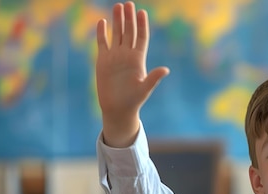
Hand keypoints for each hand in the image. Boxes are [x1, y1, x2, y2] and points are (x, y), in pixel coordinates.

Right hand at [96, 1, 168, 146]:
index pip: (141, 38)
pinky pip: (103, 43)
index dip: (142, 25)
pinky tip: (102, 21)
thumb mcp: (144, 89)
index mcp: (138, 59)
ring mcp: (115, 56)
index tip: (143, 12)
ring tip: (118, 6)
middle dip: (129, 18)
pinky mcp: (103, 60)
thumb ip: (153, 78)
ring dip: (117, 21)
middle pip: (129, 32)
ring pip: (117, 34)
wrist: (117, 108)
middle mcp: (127, 55)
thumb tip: (166, 70)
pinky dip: (102, 33)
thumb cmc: (133, 101)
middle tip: (129, 3)